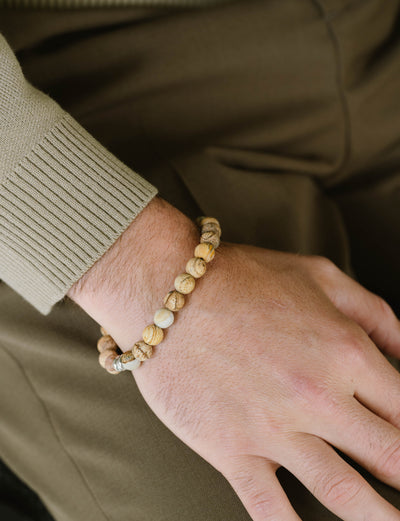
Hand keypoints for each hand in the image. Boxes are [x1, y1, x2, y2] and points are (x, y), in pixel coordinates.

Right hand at [68, 197, 399, 520]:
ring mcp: (274, 428)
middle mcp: (318, 396)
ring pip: (344, 493)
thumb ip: (374, 312)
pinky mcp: (232, 449)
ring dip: (380, 519)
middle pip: (390, 456)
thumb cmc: (242, 277)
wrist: (166, 288)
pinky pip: (270, 510)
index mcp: (346, 351)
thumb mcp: (320, 276)